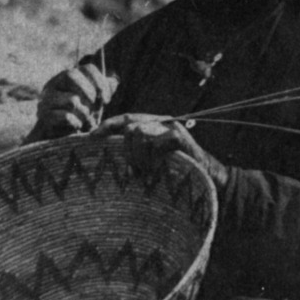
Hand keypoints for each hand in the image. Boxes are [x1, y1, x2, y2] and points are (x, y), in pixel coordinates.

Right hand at [32, 61, 112, 138]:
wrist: (59, 135)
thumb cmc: (79, 115)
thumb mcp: (93, 101)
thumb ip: (102, 90)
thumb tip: (114, 82)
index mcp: (69, 77)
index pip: (87, 68)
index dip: (100, 82)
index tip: (107, 100)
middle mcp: (55, 83)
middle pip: (71, 75)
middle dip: (89, 91)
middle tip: (95, 105)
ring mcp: (47, 98)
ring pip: (71, 99)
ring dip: (84, 113)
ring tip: (86, 120)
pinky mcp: (44, 114)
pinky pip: (65, 116)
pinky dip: (76, 123)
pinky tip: (77, 126)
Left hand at [98, 113, 230, 190]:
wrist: (209, 180)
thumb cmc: (177, 173)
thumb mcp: (151, 161)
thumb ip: (135, 152)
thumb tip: (105, 152)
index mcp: (152, 125)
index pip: (125, 119)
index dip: (107, 126)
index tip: (90, 137)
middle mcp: (161, 122)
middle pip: (130, 126)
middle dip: (125, 150)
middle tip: (131, 172)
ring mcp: (171, 127)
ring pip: (139, 132)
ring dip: (138, 157)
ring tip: (145, 173)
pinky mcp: (180, 137)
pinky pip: (155, 142)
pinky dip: (152, 159)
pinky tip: (155, 171)